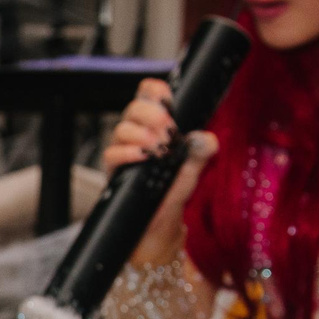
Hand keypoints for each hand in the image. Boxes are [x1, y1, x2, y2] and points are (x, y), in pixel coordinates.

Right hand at [100, 79, 218, 260]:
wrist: (157, 227)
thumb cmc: (172, 193)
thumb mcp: (193, 172)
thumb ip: (201, 153)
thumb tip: (206, 138)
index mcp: (155, 126)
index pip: (148, 94)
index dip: (154, 90)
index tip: (167, 98)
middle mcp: (136, 135)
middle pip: (133, 108)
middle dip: (151, 113)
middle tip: (169, 126)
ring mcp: (123, 152)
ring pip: (121, 128)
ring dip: (142, 133)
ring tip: (160, 147)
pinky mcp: (114, 171)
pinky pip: (112, 153)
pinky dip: (128, 152)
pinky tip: (144, 157)